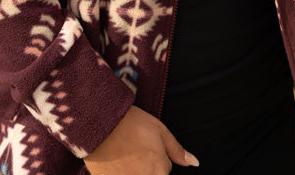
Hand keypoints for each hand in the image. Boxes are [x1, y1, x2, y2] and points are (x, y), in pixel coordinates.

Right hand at [84, 105, 198, 174]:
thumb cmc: (132, 125)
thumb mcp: (160, 131)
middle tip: (133, 148)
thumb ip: (177, 151)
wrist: (100, 124)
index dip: (156, 154)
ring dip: (133, 168)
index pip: (165, 169)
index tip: (144, 144)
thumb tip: (194, 163)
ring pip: (137, 174)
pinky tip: (114, 160)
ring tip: (124, 154)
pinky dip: (121, 170)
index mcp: (160, 172)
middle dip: (145, 164)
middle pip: (152, 174)